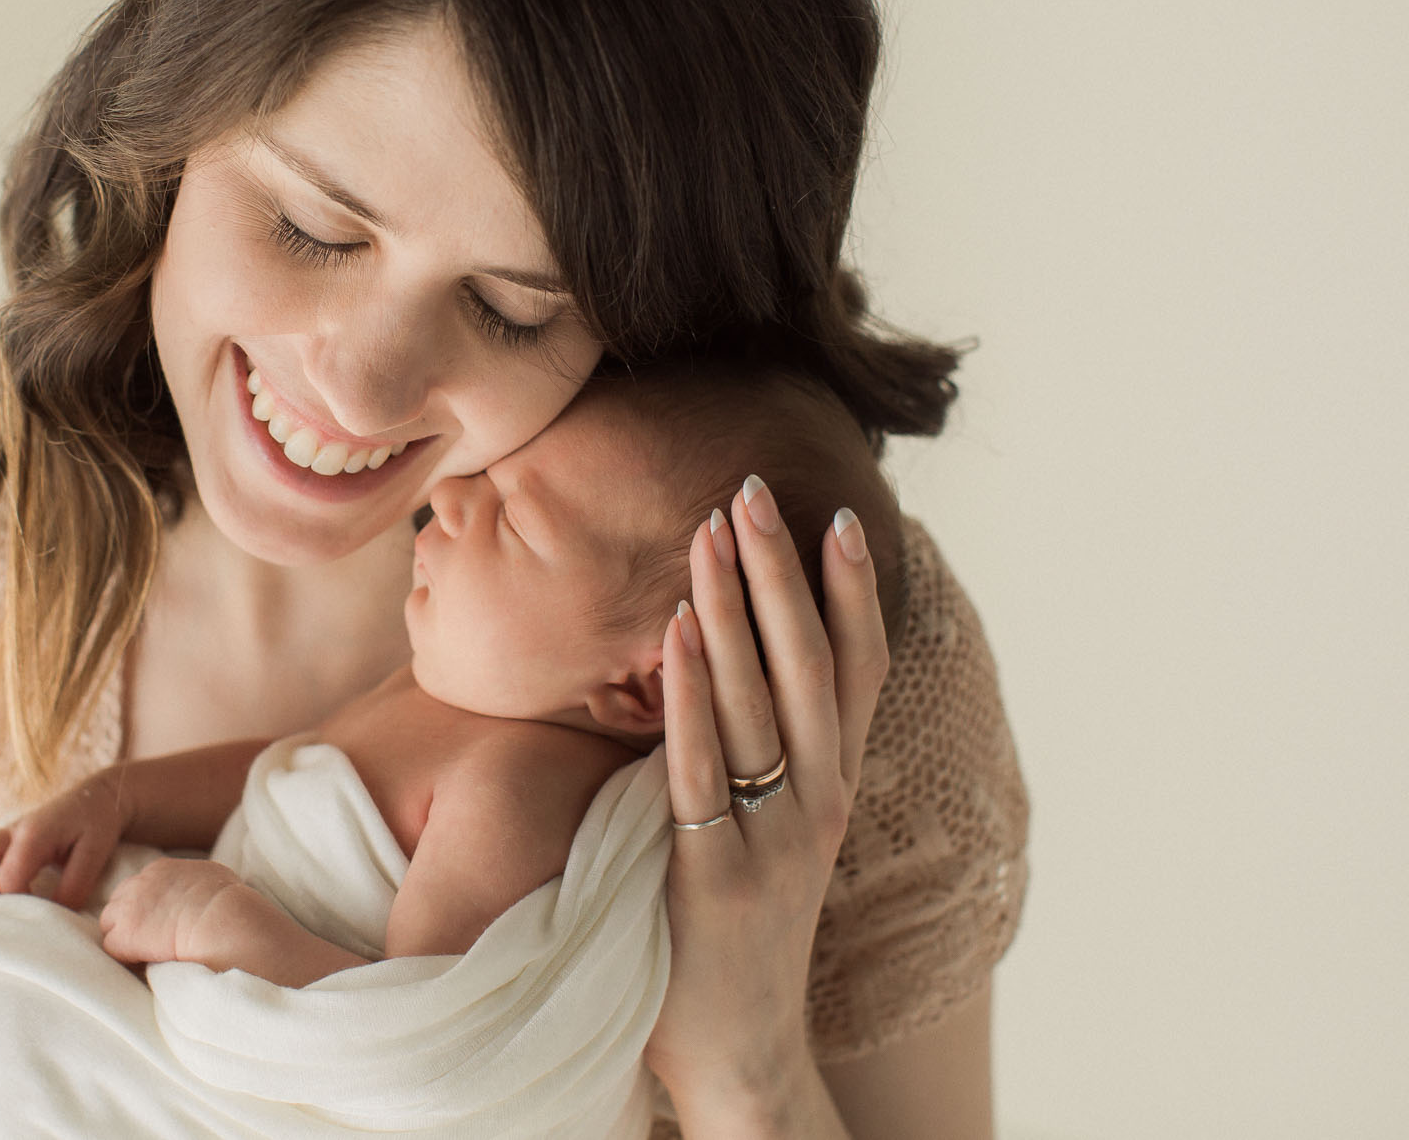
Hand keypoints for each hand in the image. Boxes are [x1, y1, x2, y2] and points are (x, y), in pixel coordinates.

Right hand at [0, 766, 129, 910]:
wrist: (97, 797)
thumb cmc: (96, 825)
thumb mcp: (96, 853)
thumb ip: (75, 884)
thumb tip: (52, 916)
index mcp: (35, 834)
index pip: (10, 875)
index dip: (13, 901)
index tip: (27, 922)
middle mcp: (11, 831)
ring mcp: (2, 835)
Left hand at [97, 857, 253, 968]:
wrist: (222, 920)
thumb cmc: (229, 905)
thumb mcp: (214, 878)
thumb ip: (198, 882)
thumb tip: (206, 892)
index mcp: (161, 870)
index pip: (139, 887)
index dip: (146, 908)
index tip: (159, 922)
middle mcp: (140, 883)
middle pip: (119, 902)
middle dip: (131, 920)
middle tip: (149, 940)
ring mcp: (129, 908)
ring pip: (111, 925)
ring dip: (125, 939)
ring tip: (146, 954)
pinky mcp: (125, 934)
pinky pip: (113, 949)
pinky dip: (126, 958)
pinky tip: (145, 963)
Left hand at [644, 477, 889, 1116]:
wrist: (737, 1046)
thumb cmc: (739, 923)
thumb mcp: (775, 829)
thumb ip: (770, 753)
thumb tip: (741, 664)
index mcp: (834, 786)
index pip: (857, 669)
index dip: (852, 592)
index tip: (837, 515)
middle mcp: (817, 802)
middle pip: (808, 665)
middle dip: (781, 573)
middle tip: (754, 490)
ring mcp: (771, 837)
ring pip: (758, 700)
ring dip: (734, 608)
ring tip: (711, 530)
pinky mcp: (715, 872)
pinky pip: (699, 763)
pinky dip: (690, 690)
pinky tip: (678, 625)